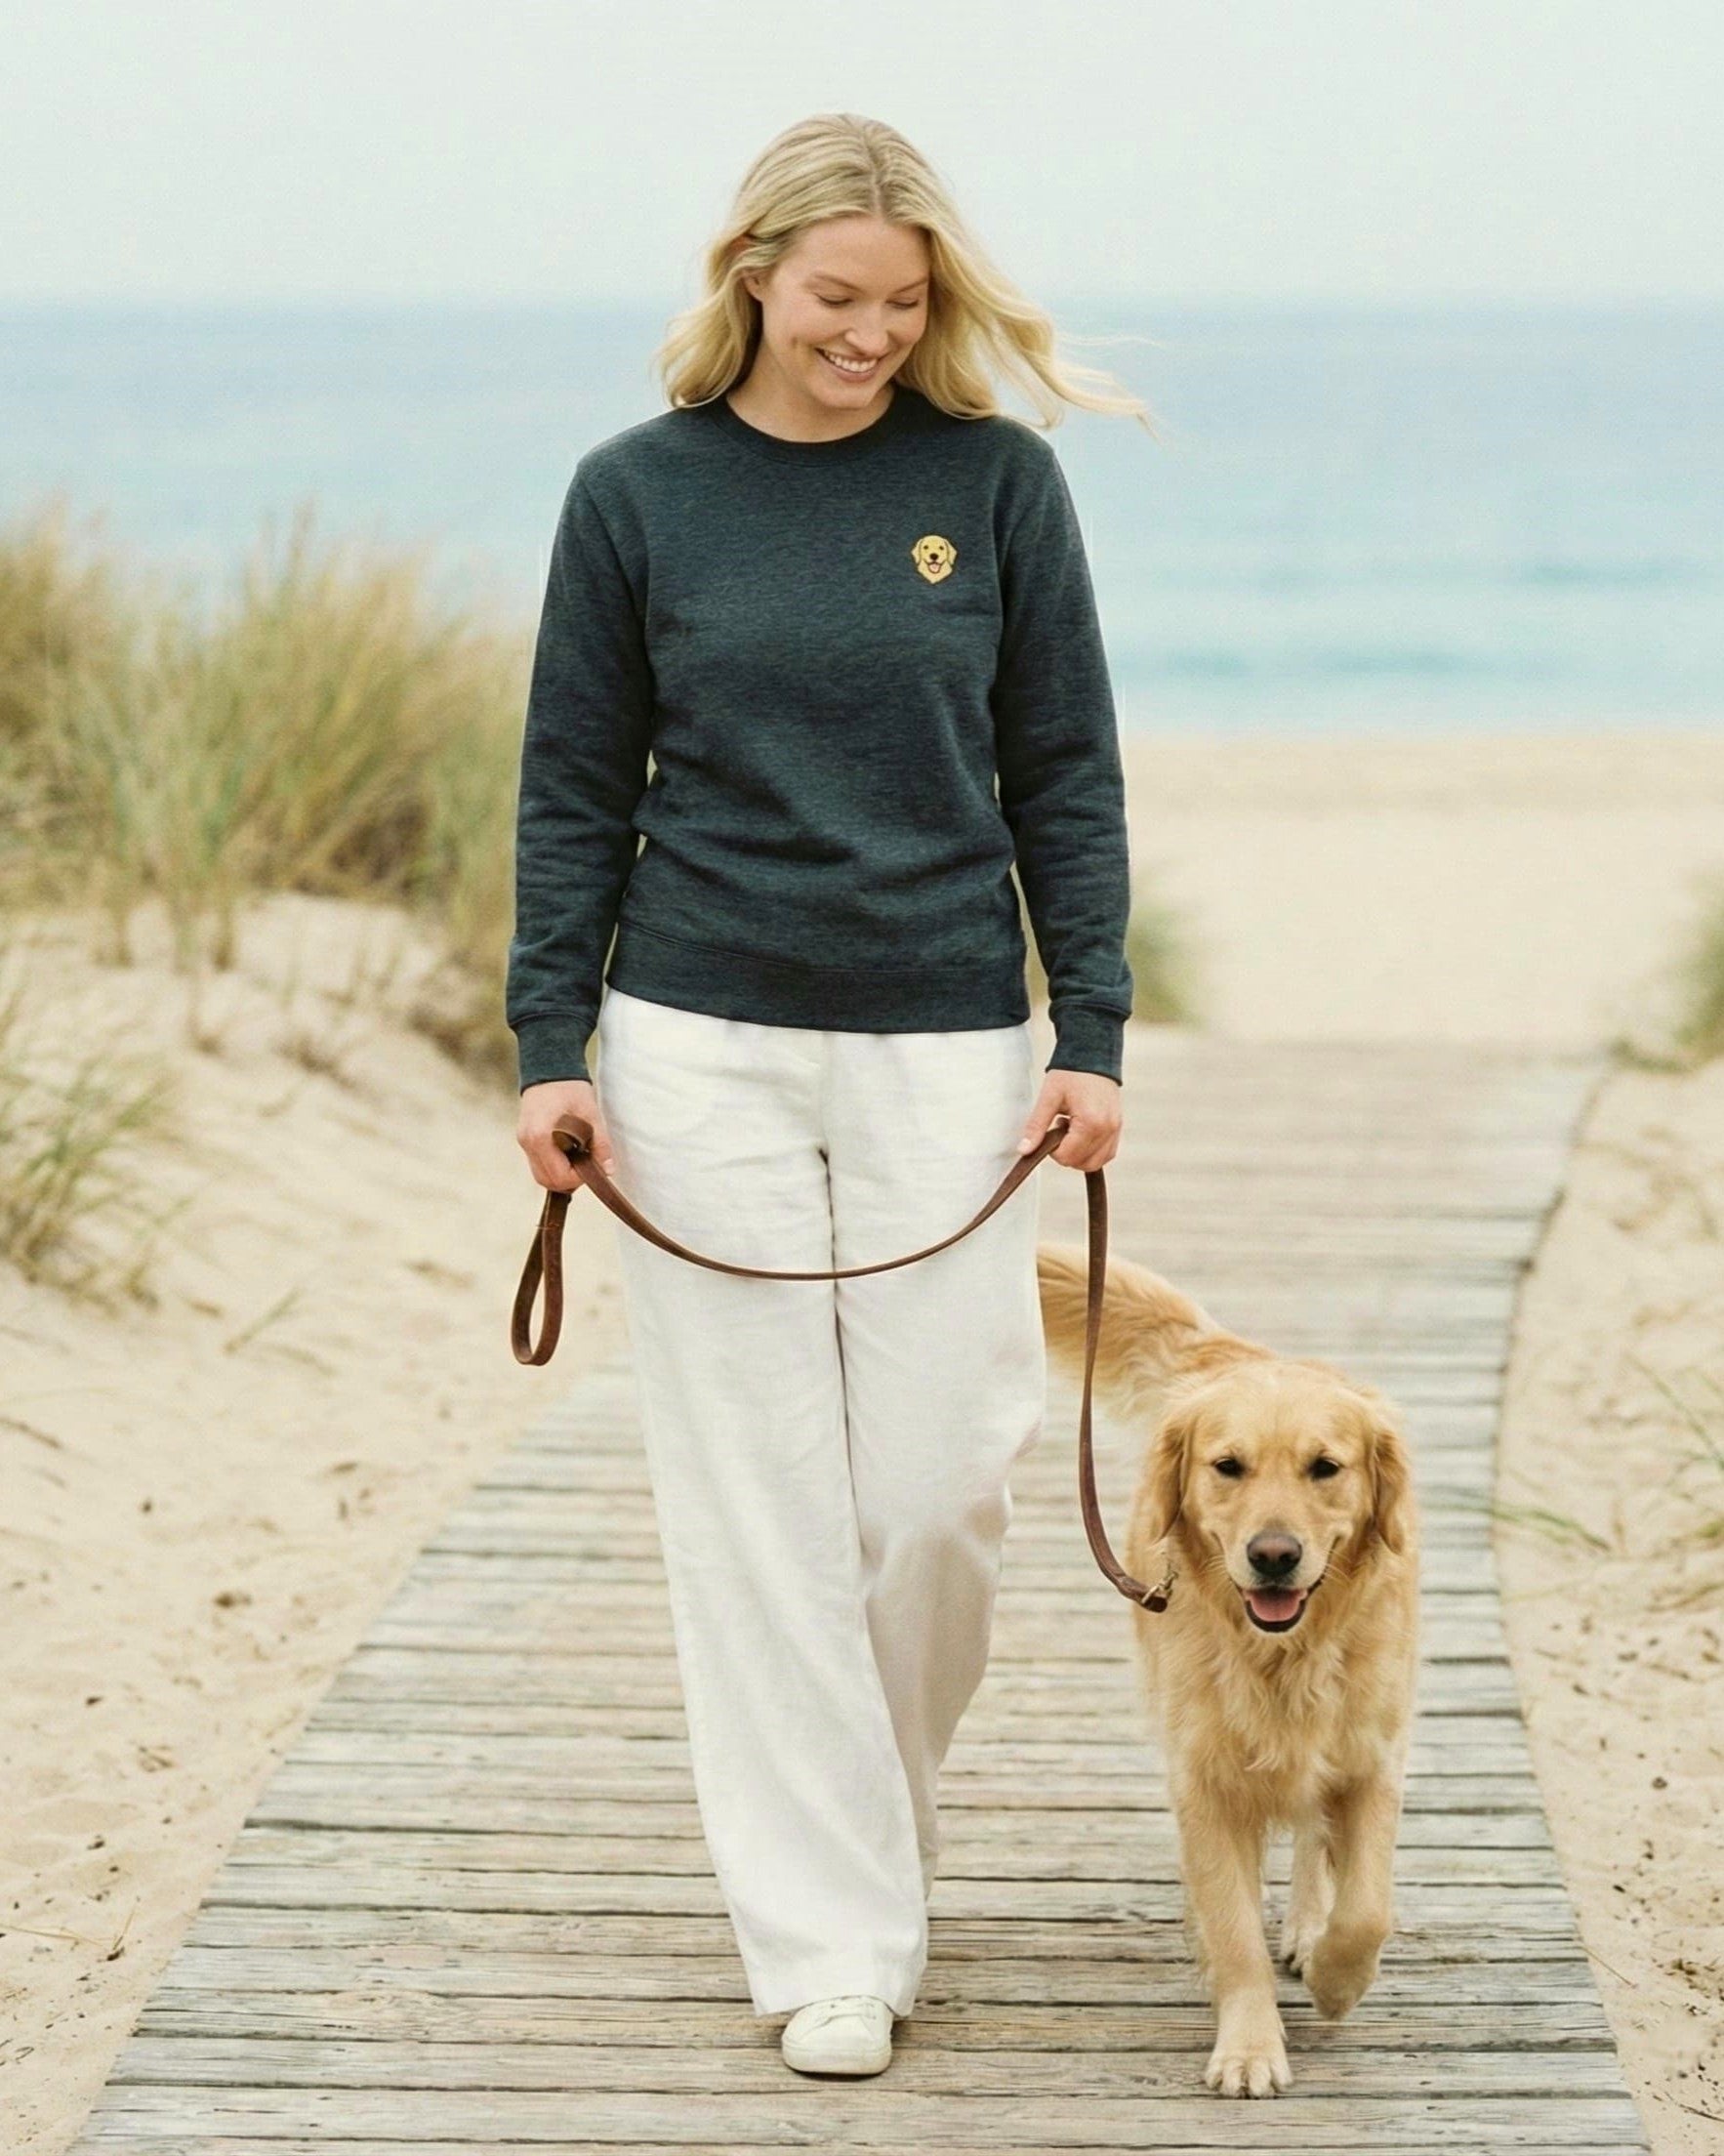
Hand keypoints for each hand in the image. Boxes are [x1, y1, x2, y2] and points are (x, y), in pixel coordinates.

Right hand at [517, 1077, 615, 1192]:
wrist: (549, 1067)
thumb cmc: (571, 1088)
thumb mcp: (591, 1115)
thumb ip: (600, 1144)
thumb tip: (608, 1170)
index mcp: (541, 1136)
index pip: (559, 1176)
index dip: (579, 1178)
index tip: (593, 1165)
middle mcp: (527, 1141)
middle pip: (546, 1180)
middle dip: (569, 1179)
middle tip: (587, 1164)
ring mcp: (523, 1141)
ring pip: (540, 1175)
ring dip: (561, 1174)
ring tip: (578, 1157)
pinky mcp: (525, 1139)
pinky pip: (538, 1163)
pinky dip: (553, 1165)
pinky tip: (568, 1152)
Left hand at [1017, 1068, 1121, 1170]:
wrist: (1093, 1054)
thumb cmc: (1070, 1074)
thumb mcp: (1048, 1097)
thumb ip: (1036, 1126)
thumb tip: (1023, 1151)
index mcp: (1091, 1122)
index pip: (1068, 1156)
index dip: (1053, 1149)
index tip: (1051, 1128)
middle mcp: (1108, 1129)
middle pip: (1082, 1163)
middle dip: (1066, 1153)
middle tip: (1060, 1127)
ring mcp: (1116, 1129)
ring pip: (1096, 1162)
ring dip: (1079, 1153)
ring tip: (1072, 1128)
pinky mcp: (1119, 1127)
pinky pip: (1107, 1153)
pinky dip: (1092, 1151)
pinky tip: (1082, 1131)